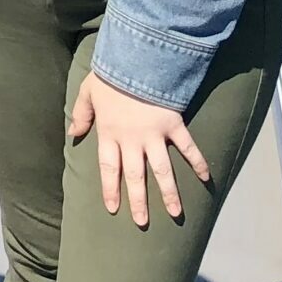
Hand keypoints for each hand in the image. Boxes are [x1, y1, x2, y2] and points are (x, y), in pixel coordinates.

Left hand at [69, 72, 211, 229]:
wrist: (137, 59)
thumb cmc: (111, 74)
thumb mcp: (88, 92)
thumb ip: (81, 114)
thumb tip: (74, 133)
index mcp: (110, 133)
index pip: (108, 168)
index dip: (110, 189)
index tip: (113, 208)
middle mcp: (132, 140)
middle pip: (135, 176)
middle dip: (138, 201)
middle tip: (142, 222)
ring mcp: (155, 135)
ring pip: (162, 170)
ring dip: (169, 192)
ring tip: (175, 213)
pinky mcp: (174, 125)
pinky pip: (188, 147)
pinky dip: (198, 161)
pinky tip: (207, 178)